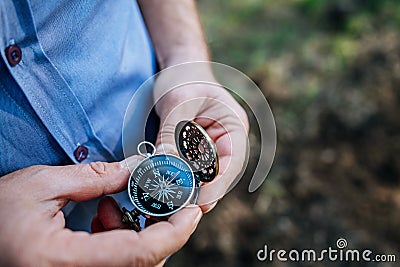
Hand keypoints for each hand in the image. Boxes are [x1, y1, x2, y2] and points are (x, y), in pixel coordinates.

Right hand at [0, 162, 201, 266]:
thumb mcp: (39, 187)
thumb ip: (91, 178)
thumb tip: (134, 169)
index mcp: (64, 262)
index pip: (139, 254)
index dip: (174, 232)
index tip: (193, 210)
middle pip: (143, 262)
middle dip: (160, 228)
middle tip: (161, 199)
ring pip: (133, 265)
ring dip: (137, 233)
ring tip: (110, 205)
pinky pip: (116, 265)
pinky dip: (120, 241)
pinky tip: (101, 218)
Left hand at [153, 64, 248, 212]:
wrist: (178, 69)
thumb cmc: (183, 78)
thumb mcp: (177, 103)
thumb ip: (172, 133)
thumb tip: (163, 164)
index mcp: (234, 128)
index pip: (232, 162)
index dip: (219, 185)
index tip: (201, 201)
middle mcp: (226, 142)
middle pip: (218, 175)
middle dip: (201, 192)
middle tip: (181, 208)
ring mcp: (210, 148)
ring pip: (202, 176)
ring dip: (188, 188)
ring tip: (170, 201)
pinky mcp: (194, 152)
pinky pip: (188, 170)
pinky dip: (178, 178)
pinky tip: (164, 185)